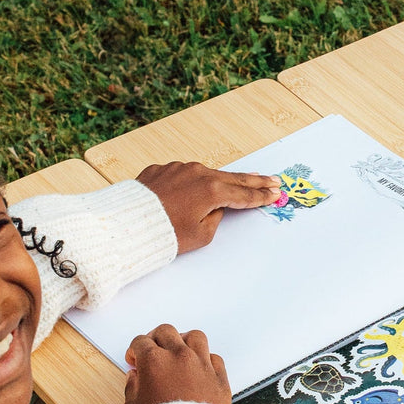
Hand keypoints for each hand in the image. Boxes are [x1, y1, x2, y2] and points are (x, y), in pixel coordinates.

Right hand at [123, 325, 231, 403]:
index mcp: (154, 361)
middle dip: (155, 340)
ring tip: (179, 352)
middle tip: (153, 351)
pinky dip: (205, 360)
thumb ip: (132, 388)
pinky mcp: (219, 378)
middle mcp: (179, 357)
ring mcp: (202, 365)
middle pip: (166, 332)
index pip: (141, 342)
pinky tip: (198, 368)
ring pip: (194, 337)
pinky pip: (214, 357)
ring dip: (184, 341)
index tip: (135, 360)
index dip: (134, 351)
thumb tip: (134, 378)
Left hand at [135, 161, 281, 252]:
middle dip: (254, 180)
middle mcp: (197, 173)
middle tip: (272, 180)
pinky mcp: (161, 170)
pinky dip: (195, 180)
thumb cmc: (163, 233)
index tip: (275, 193)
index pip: (243, 195)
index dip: (260, 196)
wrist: (127, 223)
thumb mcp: (200, 235)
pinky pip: (184, 175)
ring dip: (225, 178)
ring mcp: (178, 168)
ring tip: (244, 178)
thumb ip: (215, 218)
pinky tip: (202, 184)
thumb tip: (216, 207)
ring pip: (207, 174)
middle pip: (232, 178)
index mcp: (211, 190)